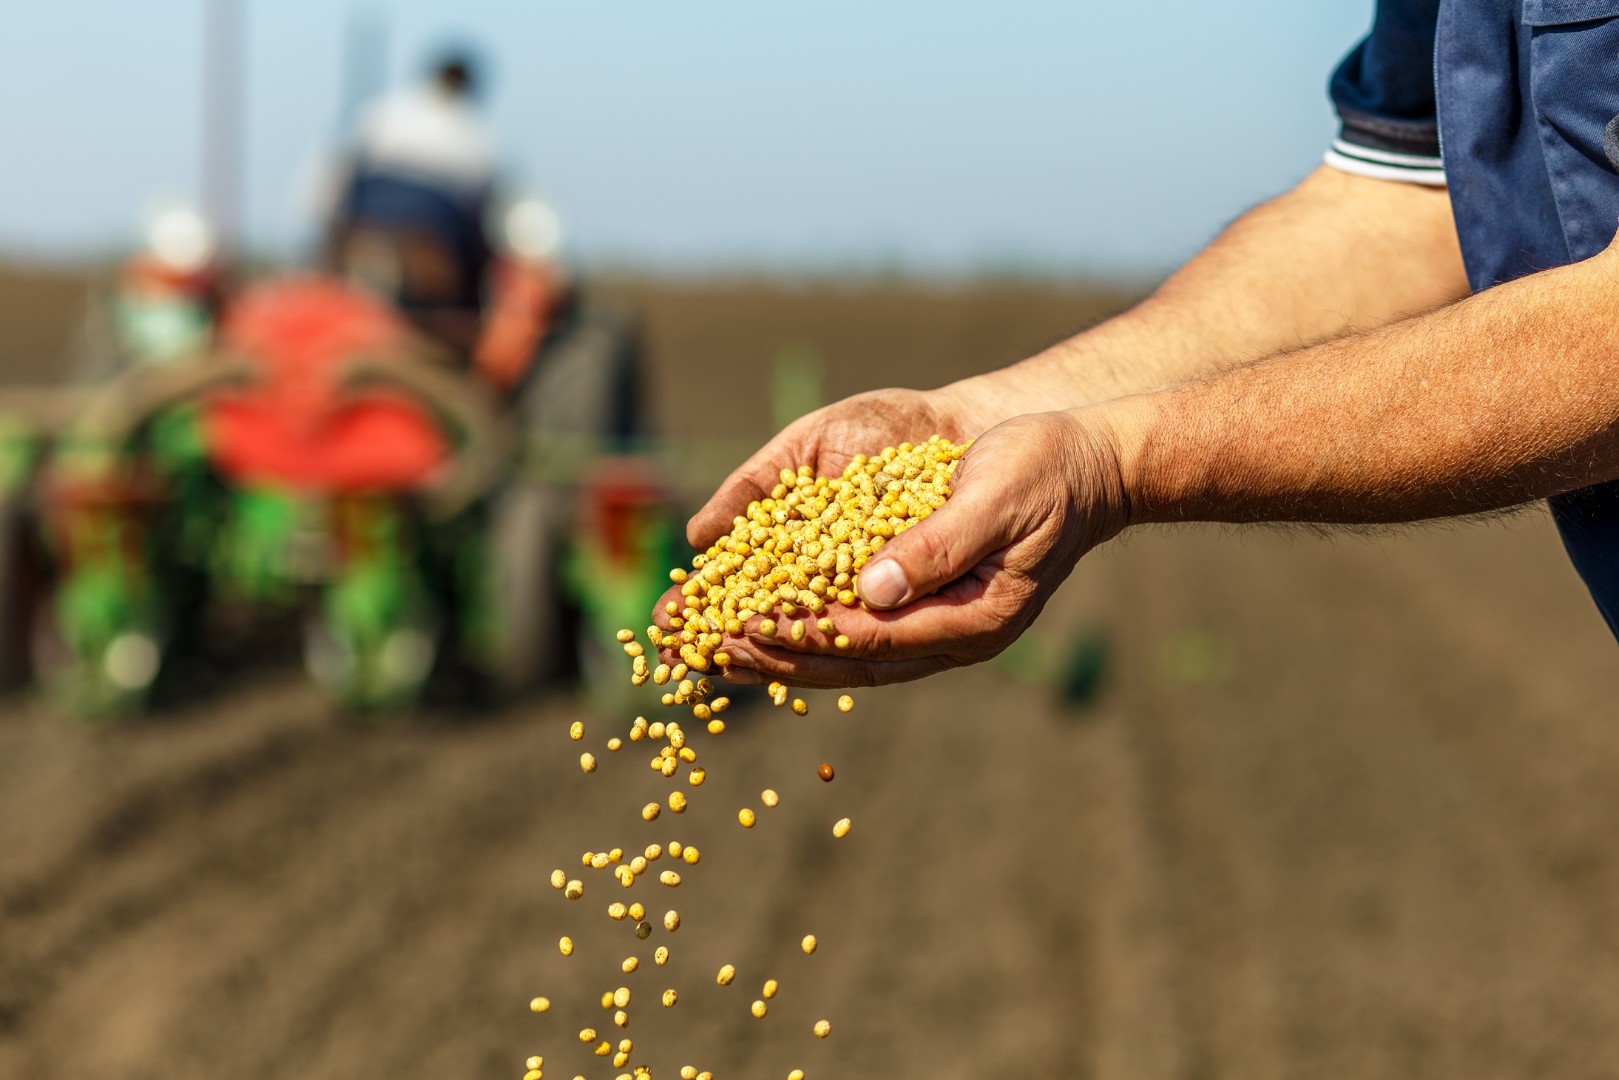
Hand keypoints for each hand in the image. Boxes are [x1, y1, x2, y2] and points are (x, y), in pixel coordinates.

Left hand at [669, 409, 1130, 687]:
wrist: (1087, 462)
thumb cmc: (1046, 468)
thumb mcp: (997, 495)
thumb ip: (939, 544)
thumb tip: (873, 590)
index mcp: (978, 620)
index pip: (876, 638)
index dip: (806, 632)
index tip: (744, 626)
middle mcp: (957, 636)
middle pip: (852, 660)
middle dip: (776, 656)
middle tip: (707, 653)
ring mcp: (944, 627)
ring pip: (849, 654)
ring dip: (782, 652)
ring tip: (716, 651)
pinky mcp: (930, 605)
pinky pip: (859, 630)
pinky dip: (808, 628)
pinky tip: (764, 624)